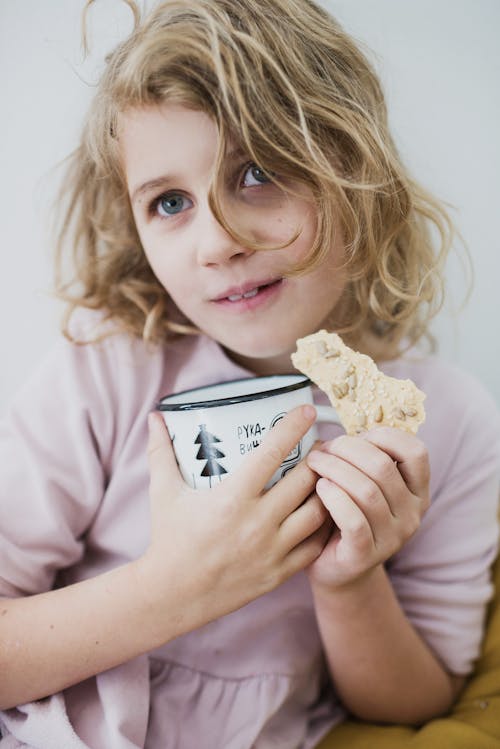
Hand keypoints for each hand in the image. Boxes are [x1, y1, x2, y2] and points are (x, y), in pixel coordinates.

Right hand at [140, 406, 330, 633]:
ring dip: (326, 489)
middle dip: (319, 457)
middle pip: (304, 480)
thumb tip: (154, 417)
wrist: (171, 595)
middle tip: (321, 444)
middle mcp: (257, 523)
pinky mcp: (278, 572)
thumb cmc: (169, 538)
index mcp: (232, 498)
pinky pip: (315, 544)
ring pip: (318, 512)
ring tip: (327, 475)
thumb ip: (161, 452)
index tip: (307, 410)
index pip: (272, 453)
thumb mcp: (163, 492)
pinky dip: (323, 525)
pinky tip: (322, 511)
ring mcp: (271, 550)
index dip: (293, 427)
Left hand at [305, 427, 429, 592]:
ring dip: (334, 469)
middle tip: (322, 448)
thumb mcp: (362, 481)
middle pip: (383, 467)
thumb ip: (361, 457)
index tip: (355, 434)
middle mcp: (412, 514)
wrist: (334, 567)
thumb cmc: (344, 513)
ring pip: (367, 491)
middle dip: (347, 449)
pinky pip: (354, 520)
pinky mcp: (366, 555)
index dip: (384, 436)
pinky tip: (320, 487)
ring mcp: (392, 538)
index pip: (416, 452)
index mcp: (417, 491)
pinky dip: (334, 497)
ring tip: (314, 462)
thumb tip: (337, 425)